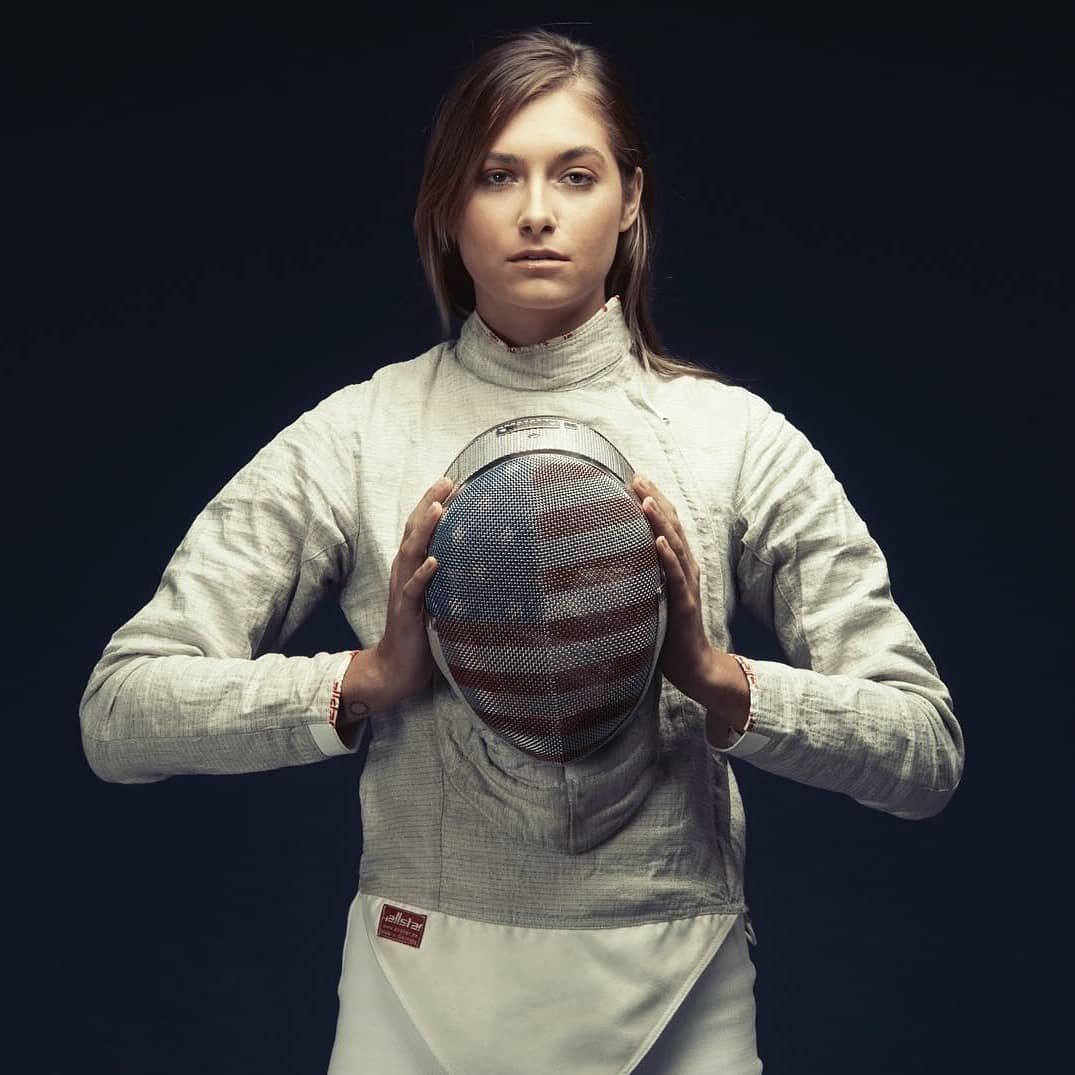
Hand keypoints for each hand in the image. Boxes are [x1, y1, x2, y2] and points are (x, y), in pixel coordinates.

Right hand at [372, 475, 455, 703]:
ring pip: (410, 553)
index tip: (453, 482)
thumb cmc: (423, 631)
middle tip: (446, 481)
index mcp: (412, 568)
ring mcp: (403, 591)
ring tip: (438, 508)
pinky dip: (422, 574)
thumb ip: (450, 576)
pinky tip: (434, 561)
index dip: (433, 503)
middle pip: (413, 531)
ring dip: (424, 530)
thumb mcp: (439, 597)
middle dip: (428, 504)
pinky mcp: (406, 613)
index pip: (421, 529)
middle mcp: (404, 573)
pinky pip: (413, 590)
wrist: (398, 667)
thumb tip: (480, 558)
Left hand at [629, 474, 716, 703]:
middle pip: (672, 526)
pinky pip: (676, 577)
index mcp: (678, 565)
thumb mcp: (652, 595)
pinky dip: (668, 557)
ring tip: (645, 499)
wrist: (693, 665)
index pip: (667, 525)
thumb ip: (641, 575)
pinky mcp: (684, 604)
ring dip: (660, 521)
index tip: (635, 478)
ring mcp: (687, 585)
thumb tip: (610, 559)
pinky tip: (659, 541)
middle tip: (637, 477)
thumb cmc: (668, 631)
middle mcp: (686, 568)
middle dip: (655, 499)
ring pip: (675, 545)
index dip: (653, 500)